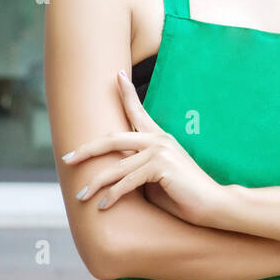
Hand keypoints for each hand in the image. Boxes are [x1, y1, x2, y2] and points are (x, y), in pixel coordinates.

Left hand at [60, 69, 230, 227]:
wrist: (213, 204)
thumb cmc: (184, 195)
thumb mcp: (156, 178)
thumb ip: (137, 169)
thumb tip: (113, 173)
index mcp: (159, 138)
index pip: (138, 111)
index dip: (127, 92)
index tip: (117, 75)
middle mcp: (158, 139)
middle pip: (113, 138)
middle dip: (86, 150)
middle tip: (67, 159)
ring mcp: (160, 151)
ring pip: (116, 166)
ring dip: (96, 184)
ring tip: (81, 195)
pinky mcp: (160, 166)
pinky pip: (127, 181)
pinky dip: (113, 195)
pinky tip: (104, 205)